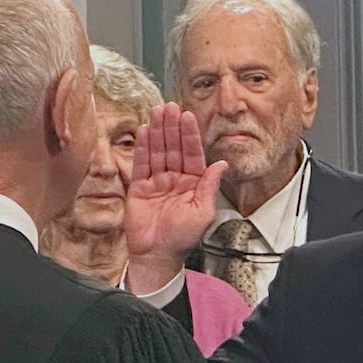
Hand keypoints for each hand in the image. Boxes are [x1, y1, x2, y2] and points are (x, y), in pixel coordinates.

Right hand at [125, 102, 226, 258]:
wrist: (157, 255)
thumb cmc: (182, 239)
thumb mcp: (203, 212)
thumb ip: (210, 186)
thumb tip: (222, 163)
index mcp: (193, 184)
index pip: (192, 154)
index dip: (189, 135)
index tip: (187, 116)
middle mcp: (175, 179)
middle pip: (173, 148)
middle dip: (172, 127)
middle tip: (170, 106)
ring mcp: (157, 182)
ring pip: (157, 151)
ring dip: (157, 131)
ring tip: (157, 112)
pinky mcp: (140, 188)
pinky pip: (141, 164)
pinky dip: (143, 148)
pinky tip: (145, 132)